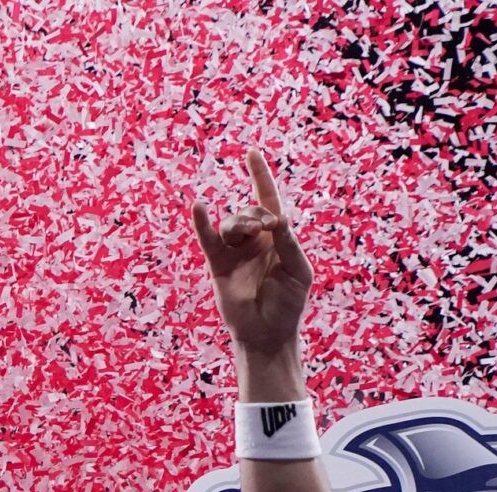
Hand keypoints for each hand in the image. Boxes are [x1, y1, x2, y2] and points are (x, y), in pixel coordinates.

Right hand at [191, 151, 312, 353]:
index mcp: (277, 238)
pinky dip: (202, 223)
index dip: (260, 176)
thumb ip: (288, 243)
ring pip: (231, 223)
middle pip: (250, 211)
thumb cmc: (288, 303)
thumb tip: (278, 218)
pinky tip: (199, 207)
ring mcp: (235, 252)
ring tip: (251, 235)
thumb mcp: (298, 270)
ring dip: (241, 223)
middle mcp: (254, 241)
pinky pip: (208, 239)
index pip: (268, 200)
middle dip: (257, 214)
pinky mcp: (218, 265)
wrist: (267, 333)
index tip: (251, 153)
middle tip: (266, 229)